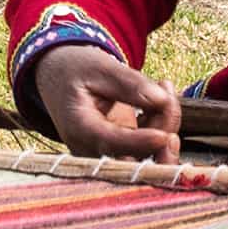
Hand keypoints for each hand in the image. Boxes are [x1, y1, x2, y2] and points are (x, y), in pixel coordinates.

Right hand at [30, 44, 181, 162]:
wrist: (59, 79)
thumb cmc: (76, 70)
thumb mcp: (100, 67)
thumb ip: (129, 82)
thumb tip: (162, 99)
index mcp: (78, 128)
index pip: (110, 144)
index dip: (140, 143)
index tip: (165, 135)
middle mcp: (92, 149)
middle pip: (134, 161)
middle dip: (162, 137)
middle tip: (168, 99)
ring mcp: (108, 154)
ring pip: (149, 156)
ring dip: (167, 125)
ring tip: (164, 87)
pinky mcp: (122, 151)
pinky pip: (151, 148)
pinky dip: (164, 125)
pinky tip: (163, 96)